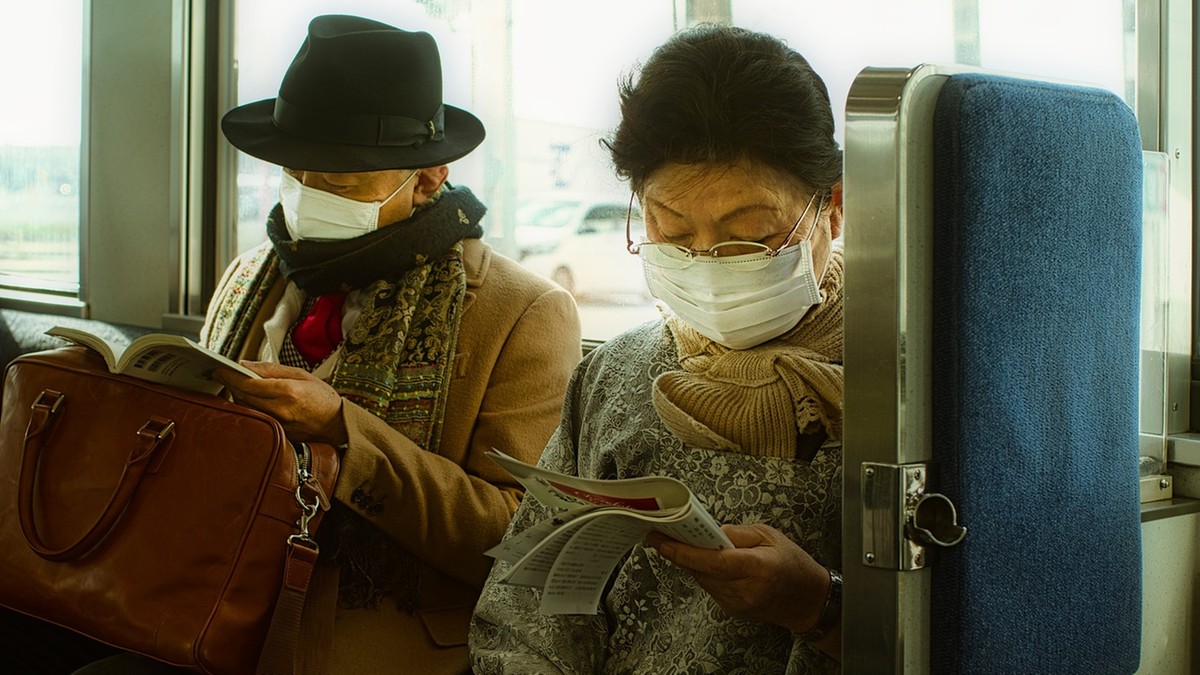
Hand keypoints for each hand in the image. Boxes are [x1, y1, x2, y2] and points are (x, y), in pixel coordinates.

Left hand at [215, 361, 347, 444]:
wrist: (337, 424)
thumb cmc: (321, 396)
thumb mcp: (300, 374)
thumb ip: (271, 369)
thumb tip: (245, 364)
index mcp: (287, 391)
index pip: (248, 383)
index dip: (230, 375)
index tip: (219, 369)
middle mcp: (280, 409)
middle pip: (242, 396)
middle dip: (229, 384)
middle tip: (221, 374)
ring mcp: (277, 424)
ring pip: (245, 408)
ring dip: (236, 396)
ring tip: (234, 385)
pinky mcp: (276, 434)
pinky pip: (254, 418)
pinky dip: (247, 407)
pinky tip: (247, 400)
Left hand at [646, 523, 829, 633]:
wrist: (807, 600)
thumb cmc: (794, 565)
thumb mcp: (771, 536)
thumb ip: (739, 533)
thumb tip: (711, 530)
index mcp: (758, 568)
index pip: (713, 561)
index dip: (683, 551)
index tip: (661, 539)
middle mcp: (746, 590)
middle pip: (701, 570)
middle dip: (680, 551)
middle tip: (663, 532)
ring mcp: (738, 604)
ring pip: (702, 579)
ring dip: (691, 561)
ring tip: (683, 541)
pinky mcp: (732, 610)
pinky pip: (709, 587)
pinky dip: (704, 572)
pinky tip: (705, 560)